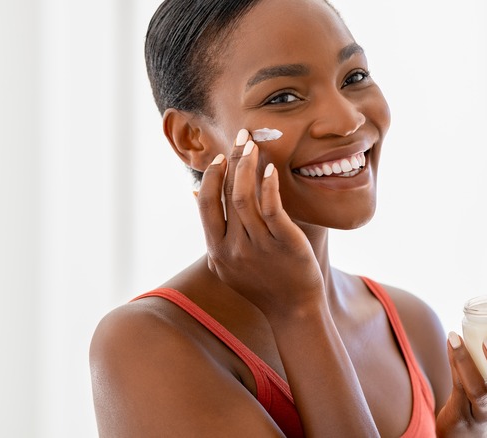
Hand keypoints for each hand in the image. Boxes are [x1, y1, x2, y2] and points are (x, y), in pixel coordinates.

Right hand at [196, 129, 324, 317]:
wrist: (292, 309)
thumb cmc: (262, 282)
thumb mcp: (227, 262)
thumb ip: (213, 230)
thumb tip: (194, 193)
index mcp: (217, 250)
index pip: (207, 204)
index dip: (211, 177)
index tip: (220, 157)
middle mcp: (233, 248)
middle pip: (226, 195)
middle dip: (232, 161)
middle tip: (241, 136)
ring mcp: (258, 246)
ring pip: (245, 198)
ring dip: (247, 166)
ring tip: (253, 145)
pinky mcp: (284, 244)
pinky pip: (272, 210)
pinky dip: (268, 186)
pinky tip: (270, 169)